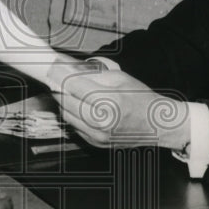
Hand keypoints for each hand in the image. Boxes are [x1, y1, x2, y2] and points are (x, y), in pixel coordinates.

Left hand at [49, 66, 190, 149]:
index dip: (59, 74)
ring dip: (62, 100)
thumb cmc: (141, 99)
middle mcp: (101, 122)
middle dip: (58, 86)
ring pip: (66, 115)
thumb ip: (92, 74)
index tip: (51, 65)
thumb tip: (68, 67)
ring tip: (66, 88)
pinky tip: (77, 104)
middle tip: (55, 75)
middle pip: (65, 101)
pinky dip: (71, 114)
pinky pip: (73, 126)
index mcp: (109, 102)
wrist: (157, 124)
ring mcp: (97, 135)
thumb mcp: (119, 78)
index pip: (73, 86)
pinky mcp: (94, 143)